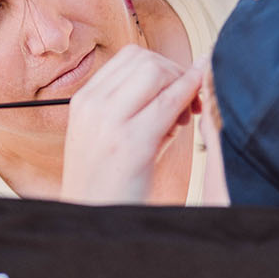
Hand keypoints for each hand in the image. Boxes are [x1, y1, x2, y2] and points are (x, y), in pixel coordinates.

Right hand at [60, 45, 203, 204]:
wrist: (92, 220)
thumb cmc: (110, 184)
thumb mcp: (111, 135)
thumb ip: (138, 106)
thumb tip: (183, 78)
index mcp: (84, 101)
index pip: (131, 57)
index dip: (163, 66)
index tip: (177, 88)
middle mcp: (92, 105)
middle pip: (146, 60)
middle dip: (176, 73)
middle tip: (188, 103)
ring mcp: (108, 121)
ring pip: (157, 72)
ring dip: (181, 86)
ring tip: (184, 117)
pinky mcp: (131, 141)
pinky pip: (169, 101)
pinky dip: (188, 95)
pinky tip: (195, 109)